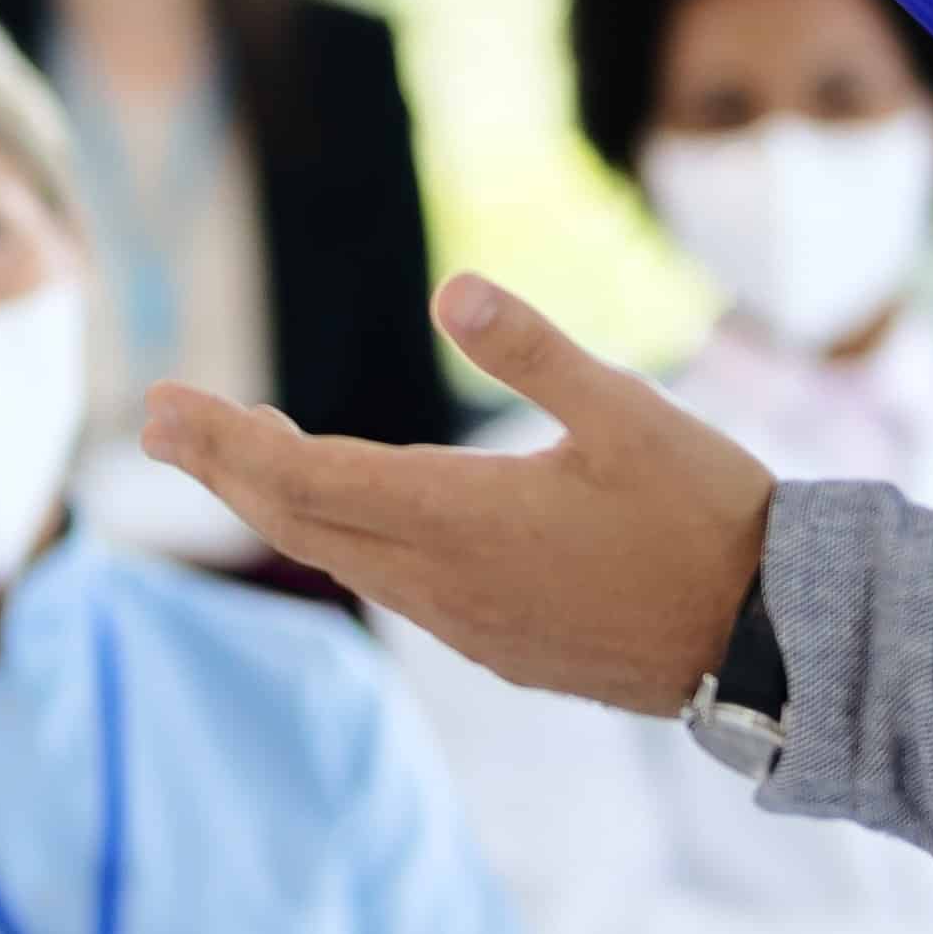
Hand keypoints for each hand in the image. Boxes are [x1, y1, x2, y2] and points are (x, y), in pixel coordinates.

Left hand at [145, 280, 774, 714]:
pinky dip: (340, 538)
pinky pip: (390, 586)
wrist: (773, 640)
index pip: (307, 477)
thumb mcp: (629, 412)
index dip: (225, 442)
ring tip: (235, 450)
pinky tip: (344, 513)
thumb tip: (455, 287)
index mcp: (463, 519)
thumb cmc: (707, 515)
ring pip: (344, 557)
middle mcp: (445, 581)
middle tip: (159, 420)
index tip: (162, 405)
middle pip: (301, 521)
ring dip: (279, 502)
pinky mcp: (497, 645)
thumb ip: (536, 350)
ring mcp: (467, 623)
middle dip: (225, 466)